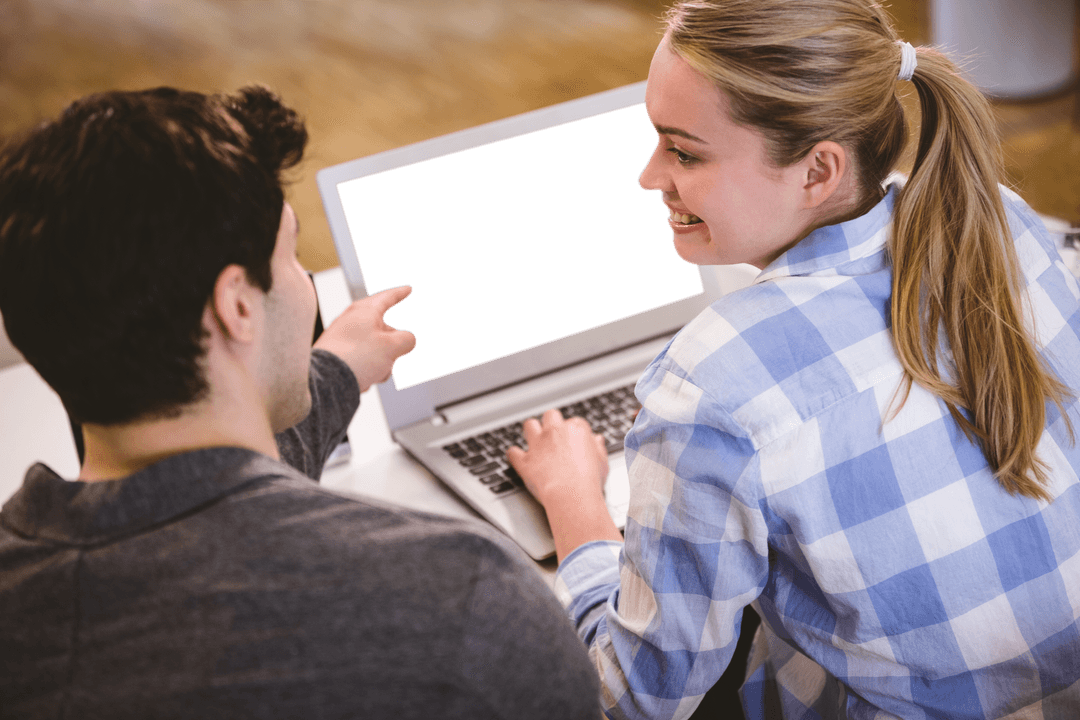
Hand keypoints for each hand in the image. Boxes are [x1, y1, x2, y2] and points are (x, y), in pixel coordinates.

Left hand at [313, 285, 416, 391]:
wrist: (325, 380)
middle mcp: (351, 320)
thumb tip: (408, 339)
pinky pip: (360, 359)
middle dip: (392, 347)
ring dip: (381, 362)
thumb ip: (406, 340)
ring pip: (373, 348)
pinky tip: (363, 378)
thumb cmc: (355, 358)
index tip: (407, 289)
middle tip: (394, 357)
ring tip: (375, 372)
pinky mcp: (336, 354)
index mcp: (365, 311)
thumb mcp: (392, 347)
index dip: (400, 294)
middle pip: (382, 330)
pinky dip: (366, 368)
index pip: (387, 298)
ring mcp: (342, 337)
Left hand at [507, 409, 621, 561]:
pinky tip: (517, 457)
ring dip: (532, 430)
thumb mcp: (602, 462)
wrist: (572, 496)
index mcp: (576, 429)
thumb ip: (598, 447)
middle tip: (554, 435)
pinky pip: (513, 451)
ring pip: (530, 425)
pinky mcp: (525, 460)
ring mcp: (538, 444)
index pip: (574, 422)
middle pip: (551, 415)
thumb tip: (596, 439)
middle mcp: (555, 432)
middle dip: (551, 423)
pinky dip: (515, 454)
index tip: (574, 441)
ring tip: (535, 440)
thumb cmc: (590, 481)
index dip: (574, 431)